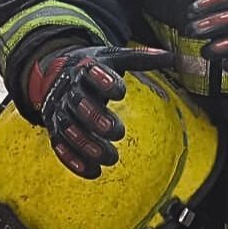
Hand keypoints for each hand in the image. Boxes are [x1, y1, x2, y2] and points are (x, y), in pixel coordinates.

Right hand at [25, 46, 173, 178]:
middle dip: (96, 118)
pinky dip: (73, 160)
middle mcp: (69, 89)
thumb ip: (141, 58)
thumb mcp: (114, 57)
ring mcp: (59, 109)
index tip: (121, 92)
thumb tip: (173, 57)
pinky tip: (92, 171)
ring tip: (110, 158)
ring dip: (87, 145)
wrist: (56, 71)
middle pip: (79, 103)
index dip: (104, 82)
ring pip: (69, 128)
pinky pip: (59, 145)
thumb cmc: (93, 66)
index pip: (92, 72)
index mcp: (85, 68)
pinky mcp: (54, 128)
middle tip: (117, 132)